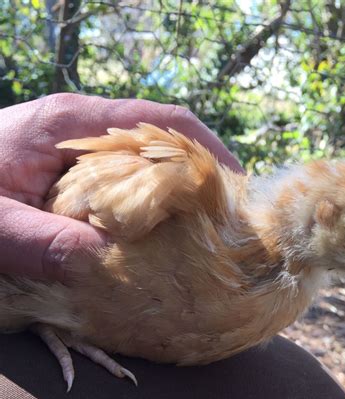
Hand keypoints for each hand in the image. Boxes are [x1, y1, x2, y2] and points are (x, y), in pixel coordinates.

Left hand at [0, 94, 242, 282]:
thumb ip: (41, 241)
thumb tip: (109, 264)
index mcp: (68, 125)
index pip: (157, 123)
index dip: (206, 151)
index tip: (238, 188)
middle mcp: (83, 134)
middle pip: (163, 144)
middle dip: (203, 178)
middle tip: (232, 223)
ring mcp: (80, 156)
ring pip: (148, 169)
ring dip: (179, 200)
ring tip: (208, 237)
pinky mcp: (75, 181)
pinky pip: (126, 191)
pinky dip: (151, 215)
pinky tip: (160, 245)